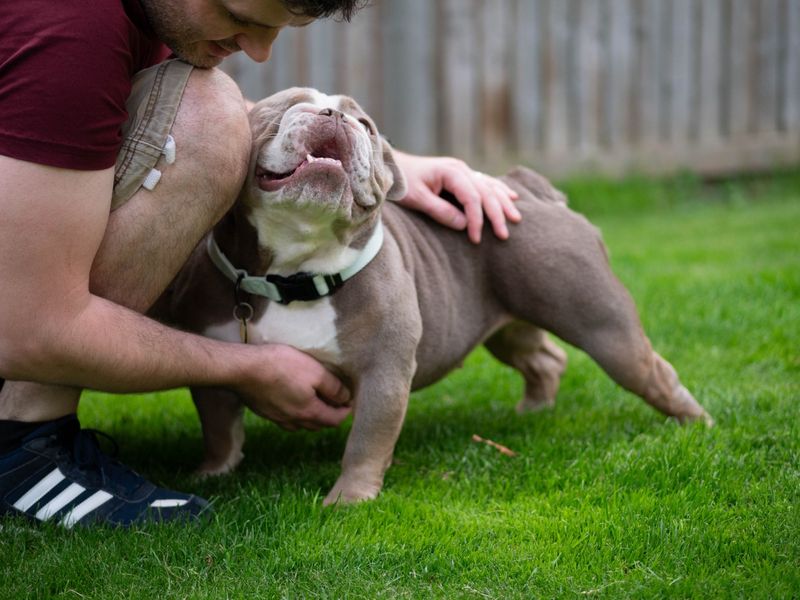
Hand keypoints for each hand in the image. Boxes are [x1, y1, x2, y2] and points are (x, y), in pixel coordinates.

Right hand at [237, 344, 350, 430]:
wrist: (243, 369)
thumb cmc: (281, 366)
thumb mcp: (315, 371)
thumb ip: (333, 388)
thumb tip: (346, 398)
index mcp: (309, 412)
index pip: (335, 420)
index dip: (346, 411)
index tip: (350, 400)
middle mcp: (294, 421)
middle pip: (319, 424)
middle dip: (331, 415)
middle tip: (336, 400)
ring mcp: (277, 418)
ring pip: (301, 424)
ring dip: (312, 416)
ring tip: (316, 401)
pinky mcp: (264, 411)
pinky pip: (285, 419)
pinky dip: (295, 414)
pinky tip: (292, 402)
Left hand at [393, 152, 520, 243]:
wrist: (392, 167)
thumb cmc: (402, 183)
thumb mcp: (417, 199)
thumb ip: (440, 211)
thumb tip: (465, 224)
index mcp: (451, 172)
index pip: (472, 197)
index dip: (477, 219)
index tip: (475, 239)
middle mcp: (461, 169)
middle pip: (486, 192)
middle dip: (497, 215)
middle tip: (504, 235)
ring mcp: (463, 170)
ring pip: (490, 187)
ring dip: (504, 203)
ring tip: (516, 219)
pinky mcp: (461, 175)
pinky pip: (486, 183)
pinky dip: (499, 191)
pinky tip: (512, 197)